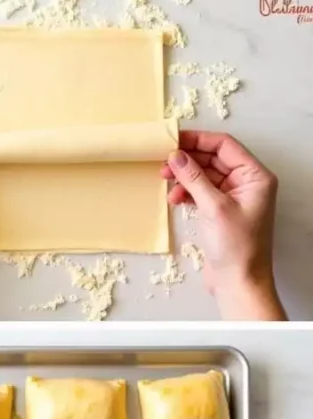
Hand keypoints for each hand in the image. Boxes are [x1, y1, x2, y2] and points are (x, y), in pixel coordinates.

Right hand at [162, 131, 285, 319]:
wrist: (238, 280)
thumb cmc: (237, 247)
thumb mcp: (213, 207)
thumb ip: (194, 178)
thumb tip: (177, 156)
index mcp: (255, 176)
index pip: (225, 146)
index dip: (198, 140)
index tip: (173, 138)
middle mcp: (247, 183)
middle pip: (213, 159)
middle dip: (188, 159)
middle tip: (163, 160)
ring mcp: (233, 197)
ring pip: (205, 175)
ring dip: (184, 177)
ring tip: (165, 180)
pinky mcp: (221, 211)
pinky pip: (201, 191)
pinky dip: (187, 192)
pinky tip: (175, 198)